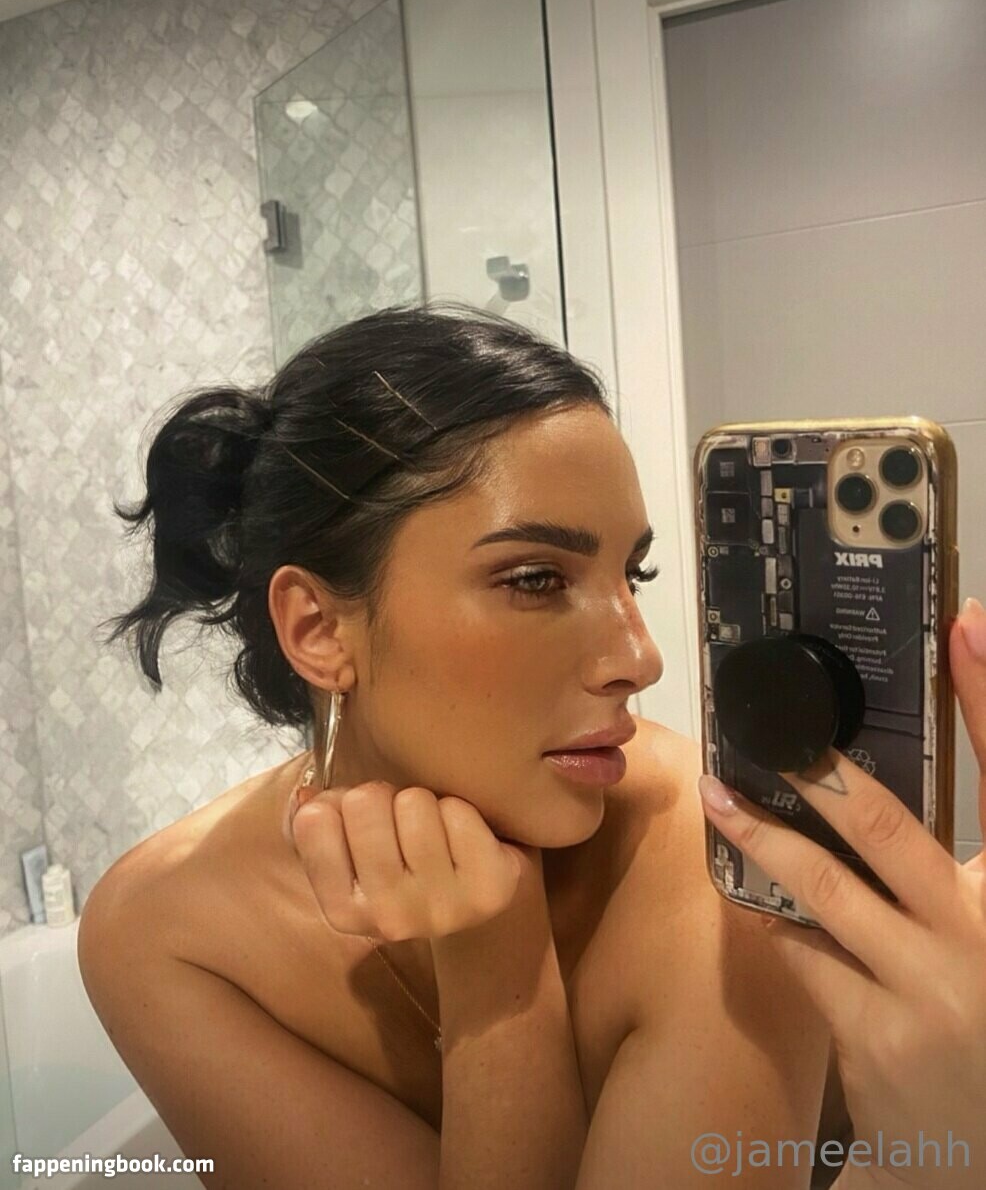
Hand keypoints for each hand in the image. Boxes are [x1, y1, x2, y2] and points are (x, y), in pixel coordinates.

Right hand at [288, 778, 541, 942]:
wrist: (473, 886)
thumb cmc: (401, 858)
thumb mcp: (348, 847)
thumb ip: (315, 821)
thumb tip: (307, 800)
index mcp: (342, 912)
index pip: (315, 821)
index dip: (339, 803)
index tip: (359, 823)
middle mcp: (389, 919)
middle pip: (365, 802)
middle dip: (383, 797)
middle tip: (400, 822)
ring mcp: (441, 909)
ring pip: (414, 803)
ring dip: (425, 803)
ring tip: (434, 830)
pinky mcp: (489, 890)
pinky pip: (458, 813)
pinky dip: (461, 811)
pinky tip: (465, 838)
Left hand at [697, 599, 985, 1189]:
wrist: (978, 1156)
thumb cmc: (984, 1019)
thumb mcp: (983, 932)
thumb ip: (953, 872)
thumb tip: (868, 791)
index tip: (968, 626)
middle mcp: (984, 937)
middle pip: (893, 828)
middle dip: (822, 771)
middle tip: (771, 725)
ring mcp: (929, 992)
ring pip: (824, 888)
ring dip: (763, 836)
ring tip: (721, 794)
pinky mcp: (872, 1037)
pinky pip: (802, 950)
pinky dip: (772, 913)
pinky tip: (748, 888)